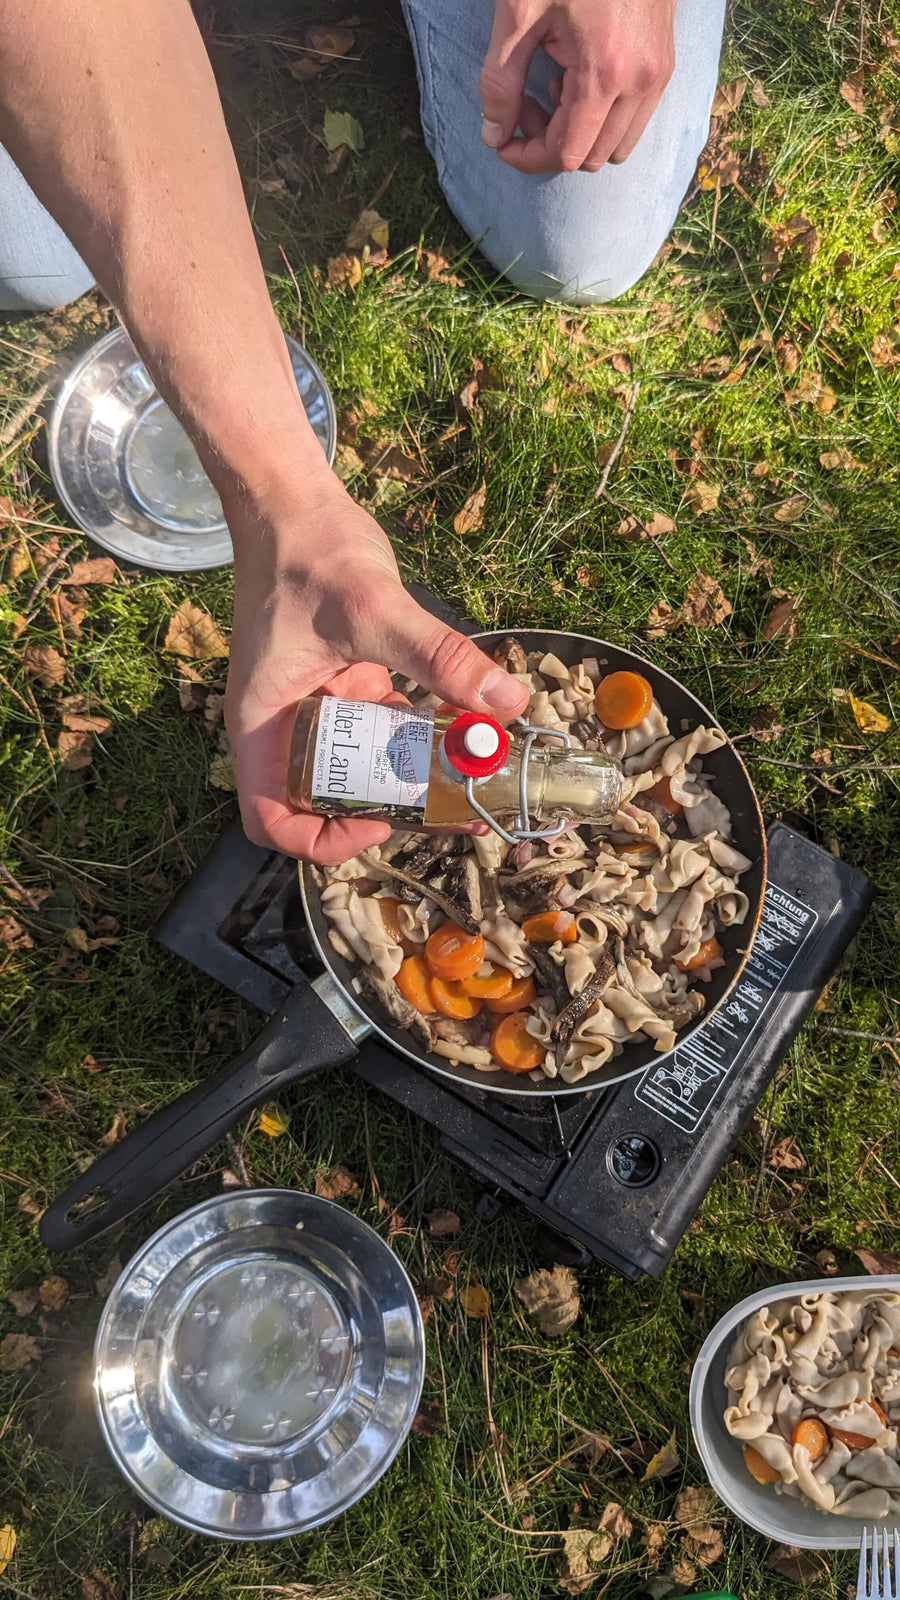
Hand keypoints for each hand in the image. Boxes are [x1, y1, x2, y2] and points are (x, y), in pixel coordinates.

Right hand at [223, 471, 528, 863]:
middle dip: (391, 814)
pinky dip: (425, 737)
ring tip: (476, 783)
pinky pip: (388, 731)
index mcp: (264, 725)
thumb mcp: (373, 610)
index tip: (378, 822)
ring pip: (366, 771)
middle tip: (456, 813)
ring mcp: (322, 709)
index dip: (319, 841)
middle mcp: (287, 727)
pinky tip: (472, 730)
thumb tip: (507, 703)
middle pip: (328, 803)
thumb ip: (439, 658)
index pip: (270, 820)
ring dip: (416, 781)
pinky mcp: (352, 686)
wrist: (295, 502)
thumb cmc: (306, 552)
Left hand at [479, 0, 675, 172]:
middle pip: (592, 157)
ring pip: (617, 145)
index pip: (567, 153)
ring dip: (580, 135)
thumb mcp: (519, 13)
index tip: (503, 141)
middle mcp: (640, 82)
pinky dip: (602, 116)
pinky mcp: (663, 62)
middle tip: (524, 105)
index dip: (528, 158)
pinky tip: (577, 78)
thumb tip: (493, 135)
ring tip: (551, 91)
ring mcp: (658, 73)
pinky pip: (634, 118)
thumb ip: (500, 80)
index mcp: (604, 73)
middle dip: (552, 144)